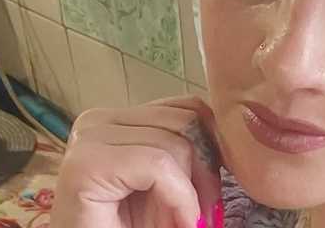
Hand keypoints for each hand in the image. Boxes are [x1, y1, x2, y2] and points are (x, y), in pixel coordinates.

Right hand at [50, 96, 223, 227]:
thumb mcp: (173, 182)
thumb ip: (192, 149)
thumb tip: (239, 126)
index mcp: (120, 119)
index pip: (188, 108)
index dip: (213, 148)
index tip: (216, 190)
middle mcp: (99, 121)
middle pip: (185, 121)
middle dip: (205, 172)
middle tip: (205, 214)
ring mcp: (88, 138)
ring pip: (175, 143)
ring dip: (191, 193)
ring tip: (184, 222)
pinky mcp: (85, 164)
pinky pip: (158, 165)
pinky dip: (180, 198)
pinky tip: (181, 222)